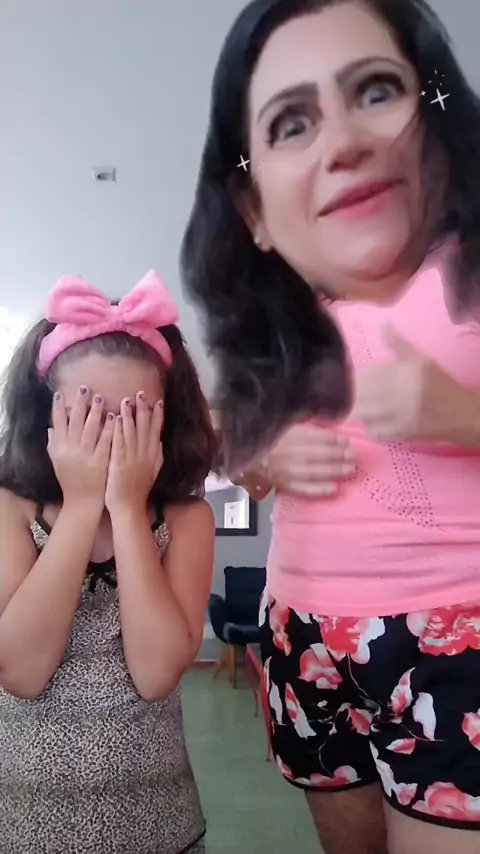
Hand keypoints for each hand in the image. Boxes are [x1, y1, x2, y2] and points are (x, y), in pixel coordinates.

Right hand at [47, 387, 113, 505]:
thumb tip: (50, 427)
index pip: (57, 424)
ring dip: (94, 412)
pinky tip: (114, 416)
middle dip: (79, 404)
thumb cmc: (70, 481)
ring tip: (99, 397)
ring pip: (90, 429)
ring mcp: (87, 456)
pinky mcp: (101, 461)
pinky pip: (106, 442)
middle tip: (85, 388)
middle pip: (74, 422)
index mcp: (60, 449)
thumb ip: (53, 444)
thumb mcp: (57, 462)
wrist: (83, 501)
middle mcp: (71, 451)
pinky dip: (109, 428)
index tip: (59, 394)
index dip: (57, 409)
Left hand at [105, 392, 163, 512]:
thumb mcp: (153, 472)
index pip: (157, 432)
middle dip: (143, 409)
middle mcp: (145, 455)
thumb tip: (160, 442)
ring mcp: (133, 459)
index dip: (157, 416)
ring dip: (130, 415)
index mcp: (154, 456)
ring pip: (132, 432)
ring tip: (127, 400)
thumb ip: (157, 456)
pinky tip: (116, 417)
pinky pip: (120, 443)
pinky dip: (119, 429)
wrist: (129, 507)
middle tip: (141, 393)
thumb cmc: (138, 491)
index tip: (158, 402)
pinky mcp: (119, 463)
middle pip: (145, 428)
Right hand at [263, 423, 355, 496]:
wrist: (253, 460)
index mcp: (287, 435)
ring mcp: (287, 471)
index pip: (313, 437)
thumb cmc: (273, 442)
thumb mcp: (286, 426)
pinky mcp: (286, 485)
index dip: (332, 439)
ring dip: (335, 471)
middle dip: (338, 455)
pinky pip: (305, 489)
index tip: (345, 440)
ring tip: (351, 469)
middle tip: (354, 456)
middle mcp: (287, 453)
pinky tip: (334, 488)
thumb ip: (307, 426)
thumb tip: (331, 428)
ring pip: (314, 472)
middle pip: (317, 454)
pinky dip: (319, 489)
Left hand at [351, 325, 474, 441]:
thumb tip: (383, 324)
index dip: (353, 378)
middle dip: (351, 395)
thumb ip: (398, 344)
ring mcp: (399, 416)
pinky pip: (373, 431)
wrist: (460, 414)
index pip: (364, 375)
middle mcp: (399, 394)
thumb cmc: (439, 384)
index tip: (351, 379)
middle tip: (353, 395)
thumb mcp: (421, 360)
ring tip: (363, 407)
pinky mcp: (400, 434)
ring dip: (358, 411)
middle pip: (359, 395)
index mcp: (403, 373)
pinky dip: (370, 427)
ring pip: (362, 414)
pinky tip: (375, 422)